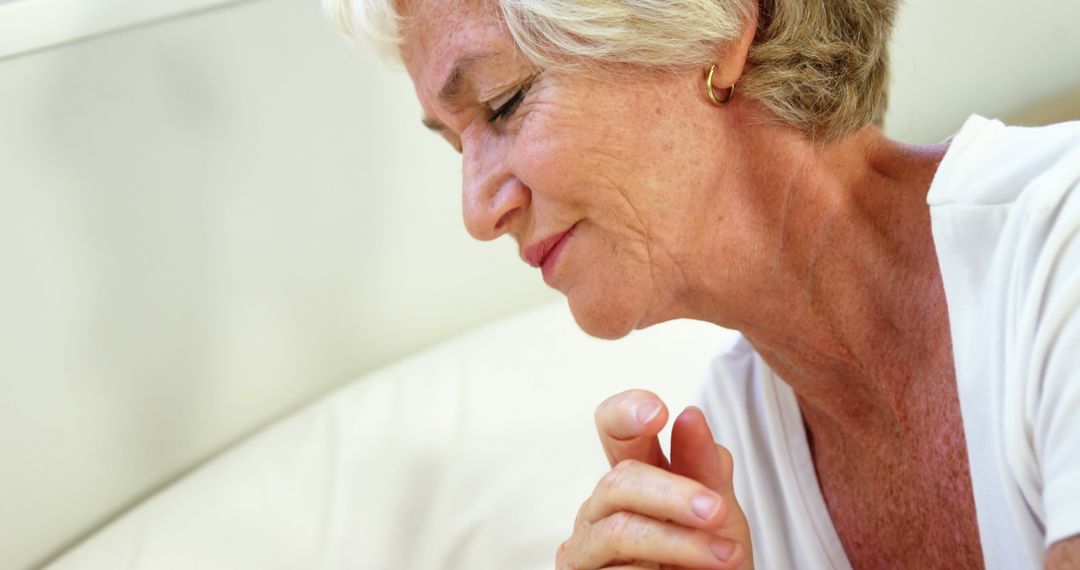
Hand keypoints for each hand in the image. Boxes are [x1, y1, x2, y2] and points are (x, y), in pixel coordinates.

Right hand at [556, 390, 752, 568]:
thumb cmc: (710, 565)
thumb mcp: (721, 517)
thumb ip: (705, 469)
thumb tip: (690, 415)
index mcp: (636, 476)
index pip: (613, 428)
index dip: (625, 412)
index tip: (659, 412)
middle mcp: (603, 505)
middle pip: (620, 479)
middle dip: (673, 493)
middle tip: (716, 511)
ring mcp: (586, 545)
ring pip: (620, 530)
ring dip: (677, 543)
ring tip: (723, 558)